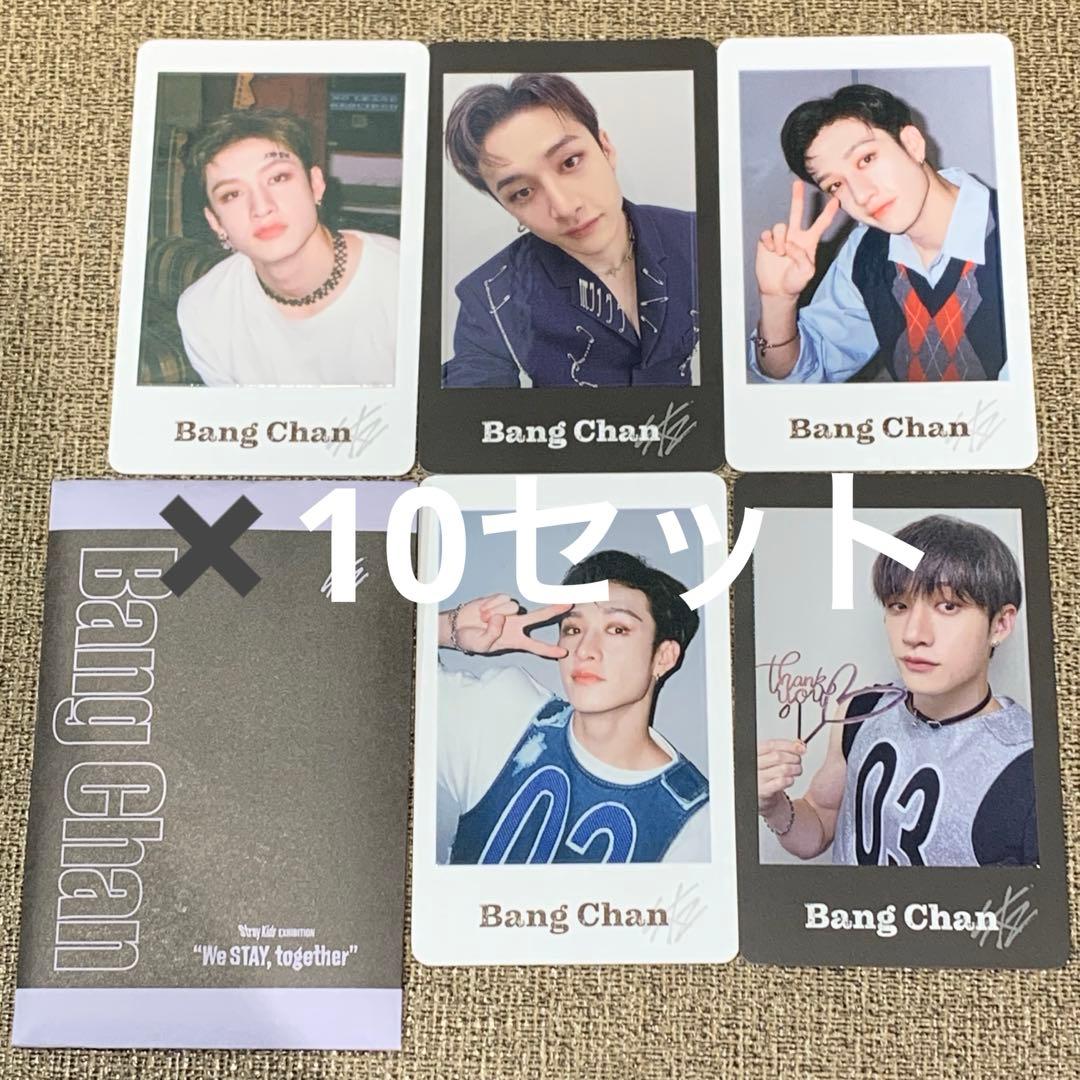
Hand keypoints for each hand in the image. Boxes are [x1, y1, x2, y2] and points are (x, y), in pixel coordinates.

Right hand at [445, 594, 570, 658]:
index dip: (549, 650)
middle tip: (569, 604)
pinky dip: (490, 605)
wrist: (458, 626)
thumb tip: (500, 617)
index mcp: (515, 640)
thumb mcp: (481, 645)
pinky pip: (501, 599)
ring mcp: (509, 611)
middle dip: (553, 610)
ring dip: (495, 613)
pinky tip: (482, 611)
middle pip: (539, 617)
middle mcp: (516, 625)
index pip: (535, 646)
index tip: (563, 652)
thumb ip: (492, 634)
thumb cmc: (472, 639)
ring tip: (483, 620)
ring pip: (512, 607)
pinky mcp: (501, 599)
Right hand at [755, 180, 839, 298]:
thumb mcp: (807, 272)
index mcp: (808, 242)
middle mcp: (794, 237)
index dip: (828, 212)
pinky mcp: (767, 243)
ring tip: (779, 254)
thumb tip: (790, 244)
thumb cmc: (795, 283)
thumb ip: (802, 256)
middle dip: (797, 198)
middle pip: (796, 212)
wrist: (777, 291)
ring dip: (779, 240)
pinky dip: (769, 242)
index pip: (820, 224)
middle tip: (796, 184)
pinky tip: (770, 251)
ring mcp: (780, 239)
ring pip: (780, 226)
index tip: (836, 200)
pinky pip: (767, 234)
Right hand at [757, 738, 806, 813]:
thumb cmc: (767, 772)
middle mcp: (754, 764)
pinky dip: (791, 780)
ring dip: (795, 769)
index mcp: (755, 752)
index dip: (789, 745)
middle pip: (778, 756)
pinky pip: (782, 782)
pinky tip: (790, 779)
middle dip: (794, 758)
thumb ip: (785, 748)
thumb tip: (799, 744)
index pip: (771, 745)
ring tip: (797, 770)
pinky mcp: (764, 790)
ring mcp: (758, 777)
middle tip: (798, 761)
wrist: (760, 792)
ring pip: (783, 769)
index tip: (801, 748)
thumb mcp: (771, 757)